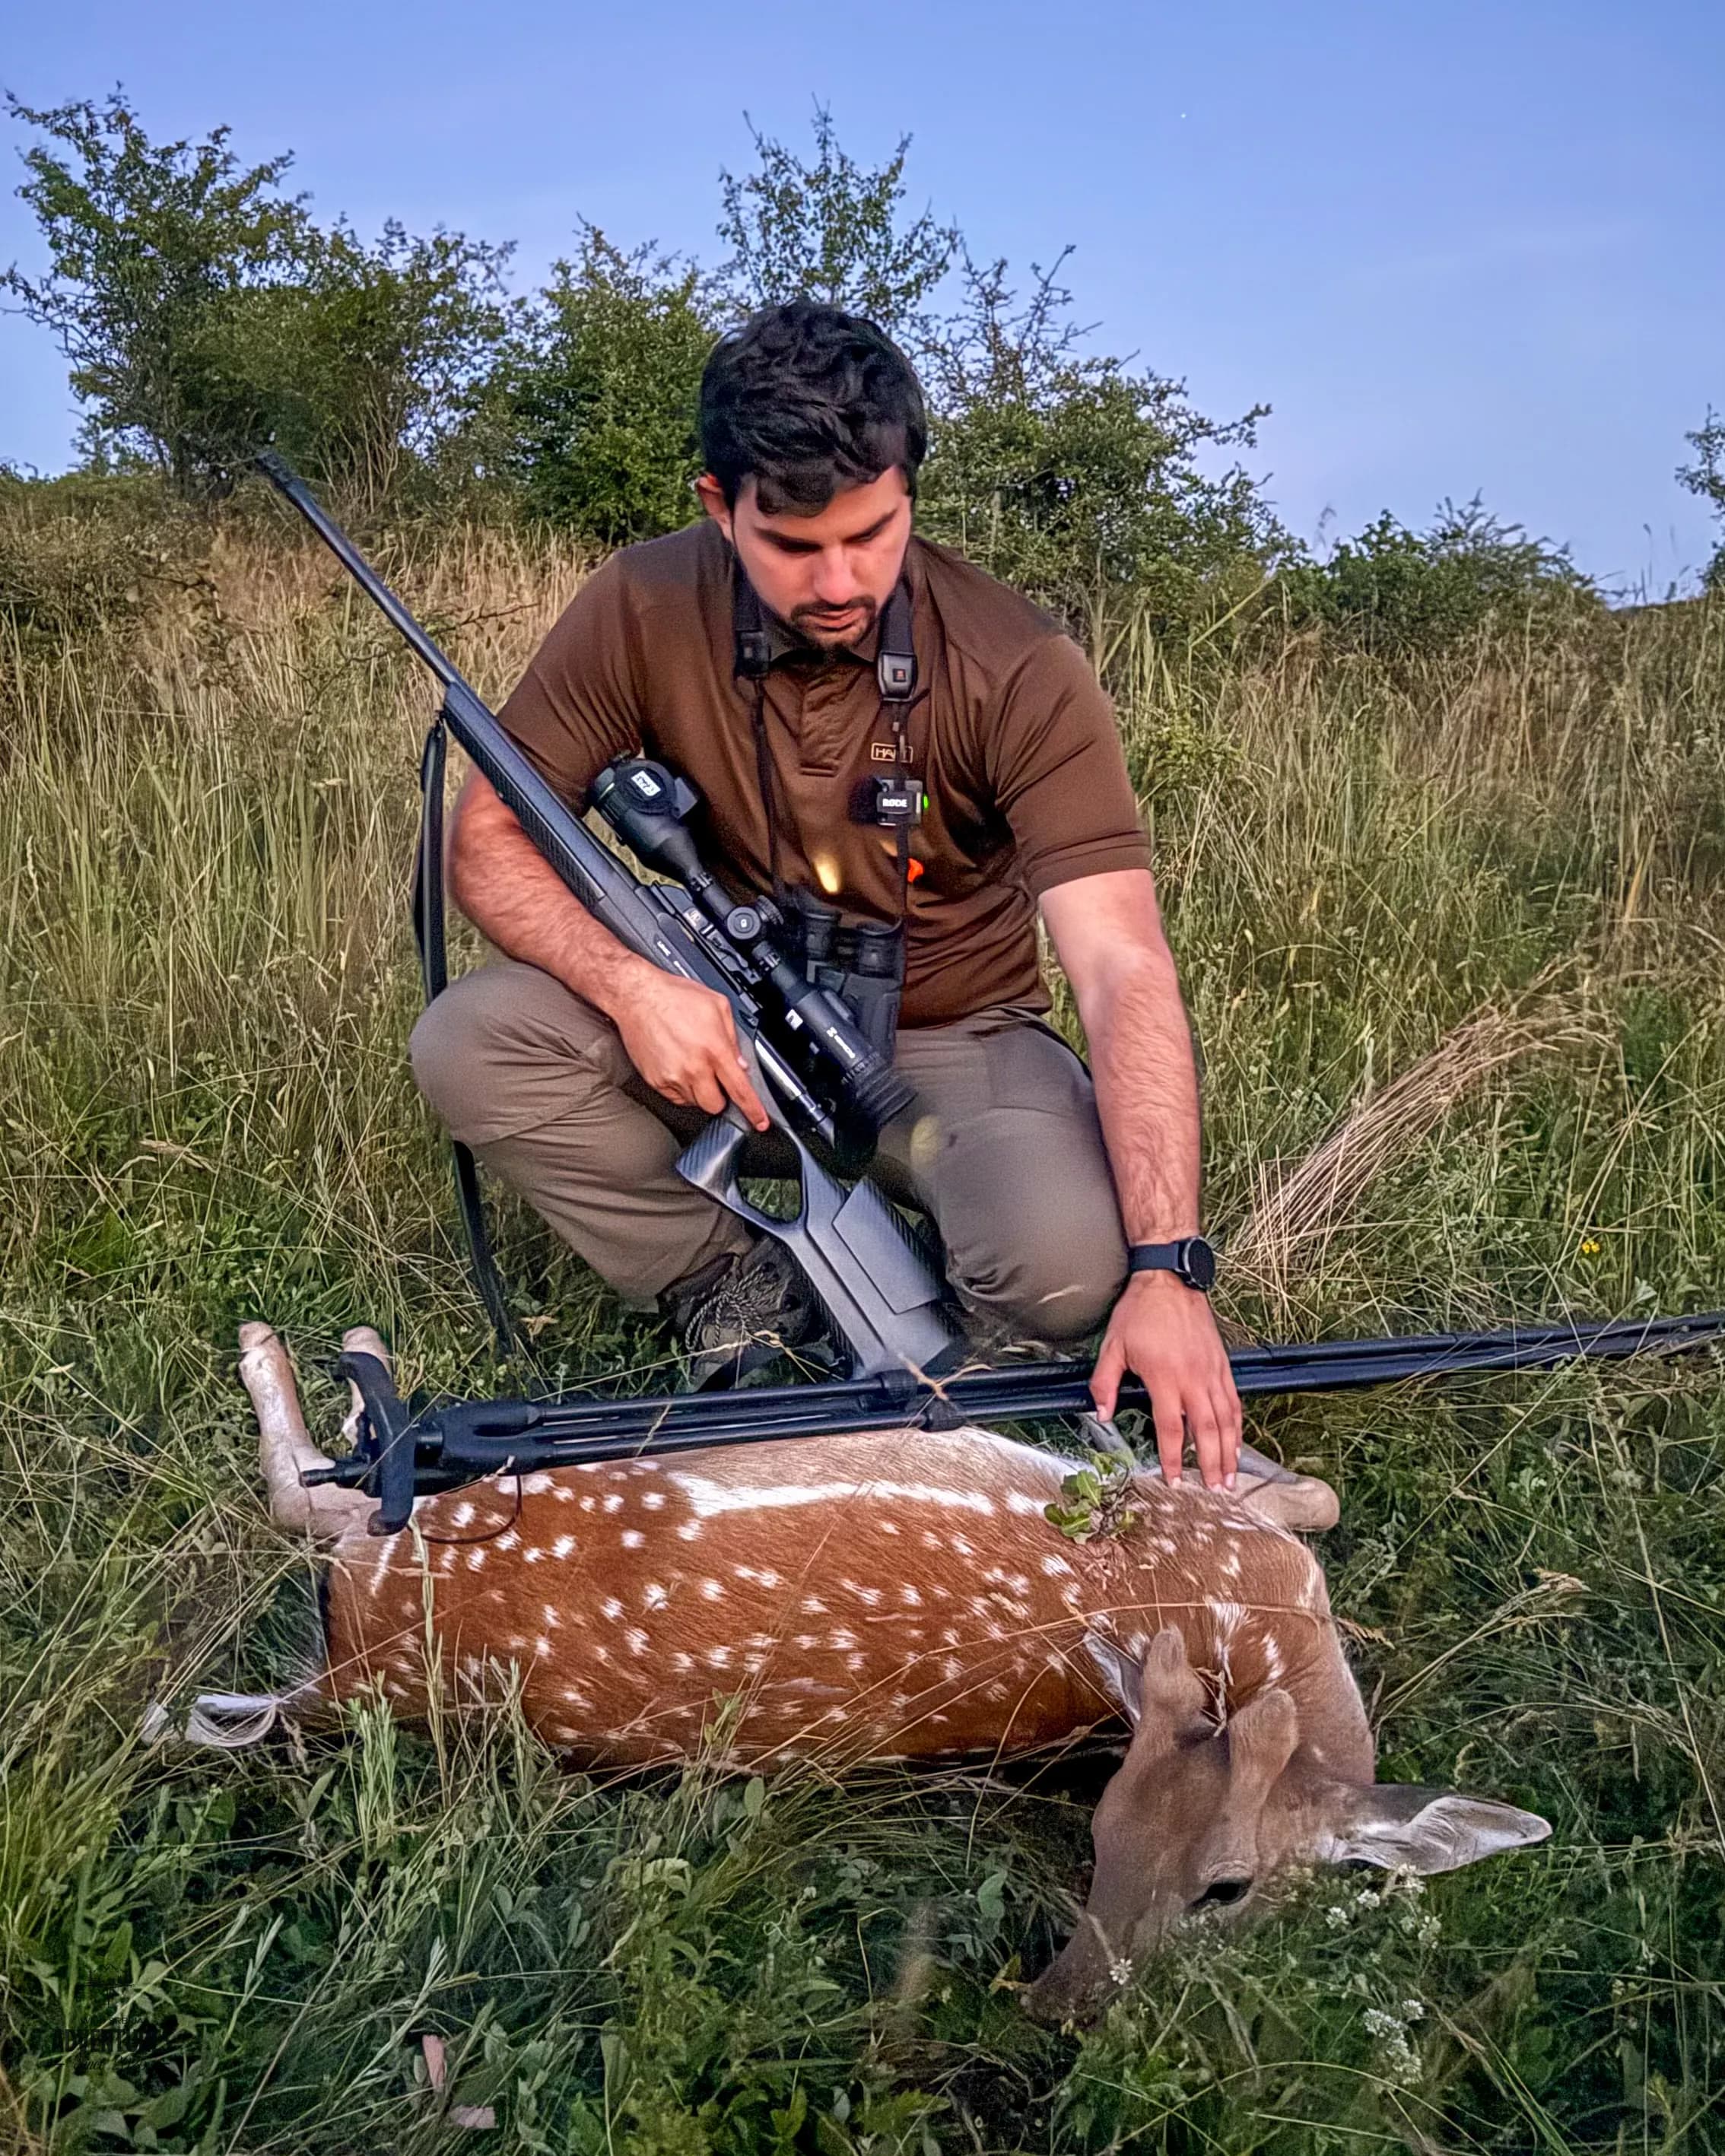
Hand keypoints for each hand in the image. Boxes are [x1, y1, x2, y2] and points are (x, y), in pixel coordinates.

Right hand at [609, 965, 770, 1130]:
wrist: (637, 996)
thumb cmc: (674, 996)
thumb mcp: (717, 1006)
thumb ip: (733, 1037)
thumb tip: (740, 1063)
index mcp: (714, 1049)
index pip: (739, 1089)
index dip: (753, 1110)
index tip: (759, 1122)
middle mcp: (693, 1067)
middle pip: (714, 1105)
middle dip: (720, 1097)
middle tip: (716, 1079)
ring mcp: (672, 1076)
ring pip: (694, 1102)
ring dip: (699, 1090)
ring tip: (692, 1064)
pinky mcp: (655, 1080)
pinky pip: (674, 1096)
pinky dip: (680, 1087)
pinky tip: (678, 1065)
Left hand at [1090, 1271, 1241, 1489]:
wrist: (1169, 1280)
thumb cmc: (1140, 1312)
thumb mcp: (1113, 1346)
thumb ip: (1105, 1383)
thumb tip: (1101, 1414)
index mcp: (1165, 1377)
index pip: (1170, 1427)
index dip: (1173, 1457)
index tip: (1174, 1479)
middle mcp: (1193, 1378)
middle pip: (1207, 1430)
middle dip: (1211, 1463)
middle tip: (1216, 1489)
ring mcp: (1211, 1371)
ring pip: (1226, 1419)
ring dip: (1230, 1450)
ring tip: (1230, 1476)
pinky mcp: (1221, 1363)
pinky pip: (1233, 1400)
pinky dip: (1237, 1424)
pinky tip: (1237, 1440)